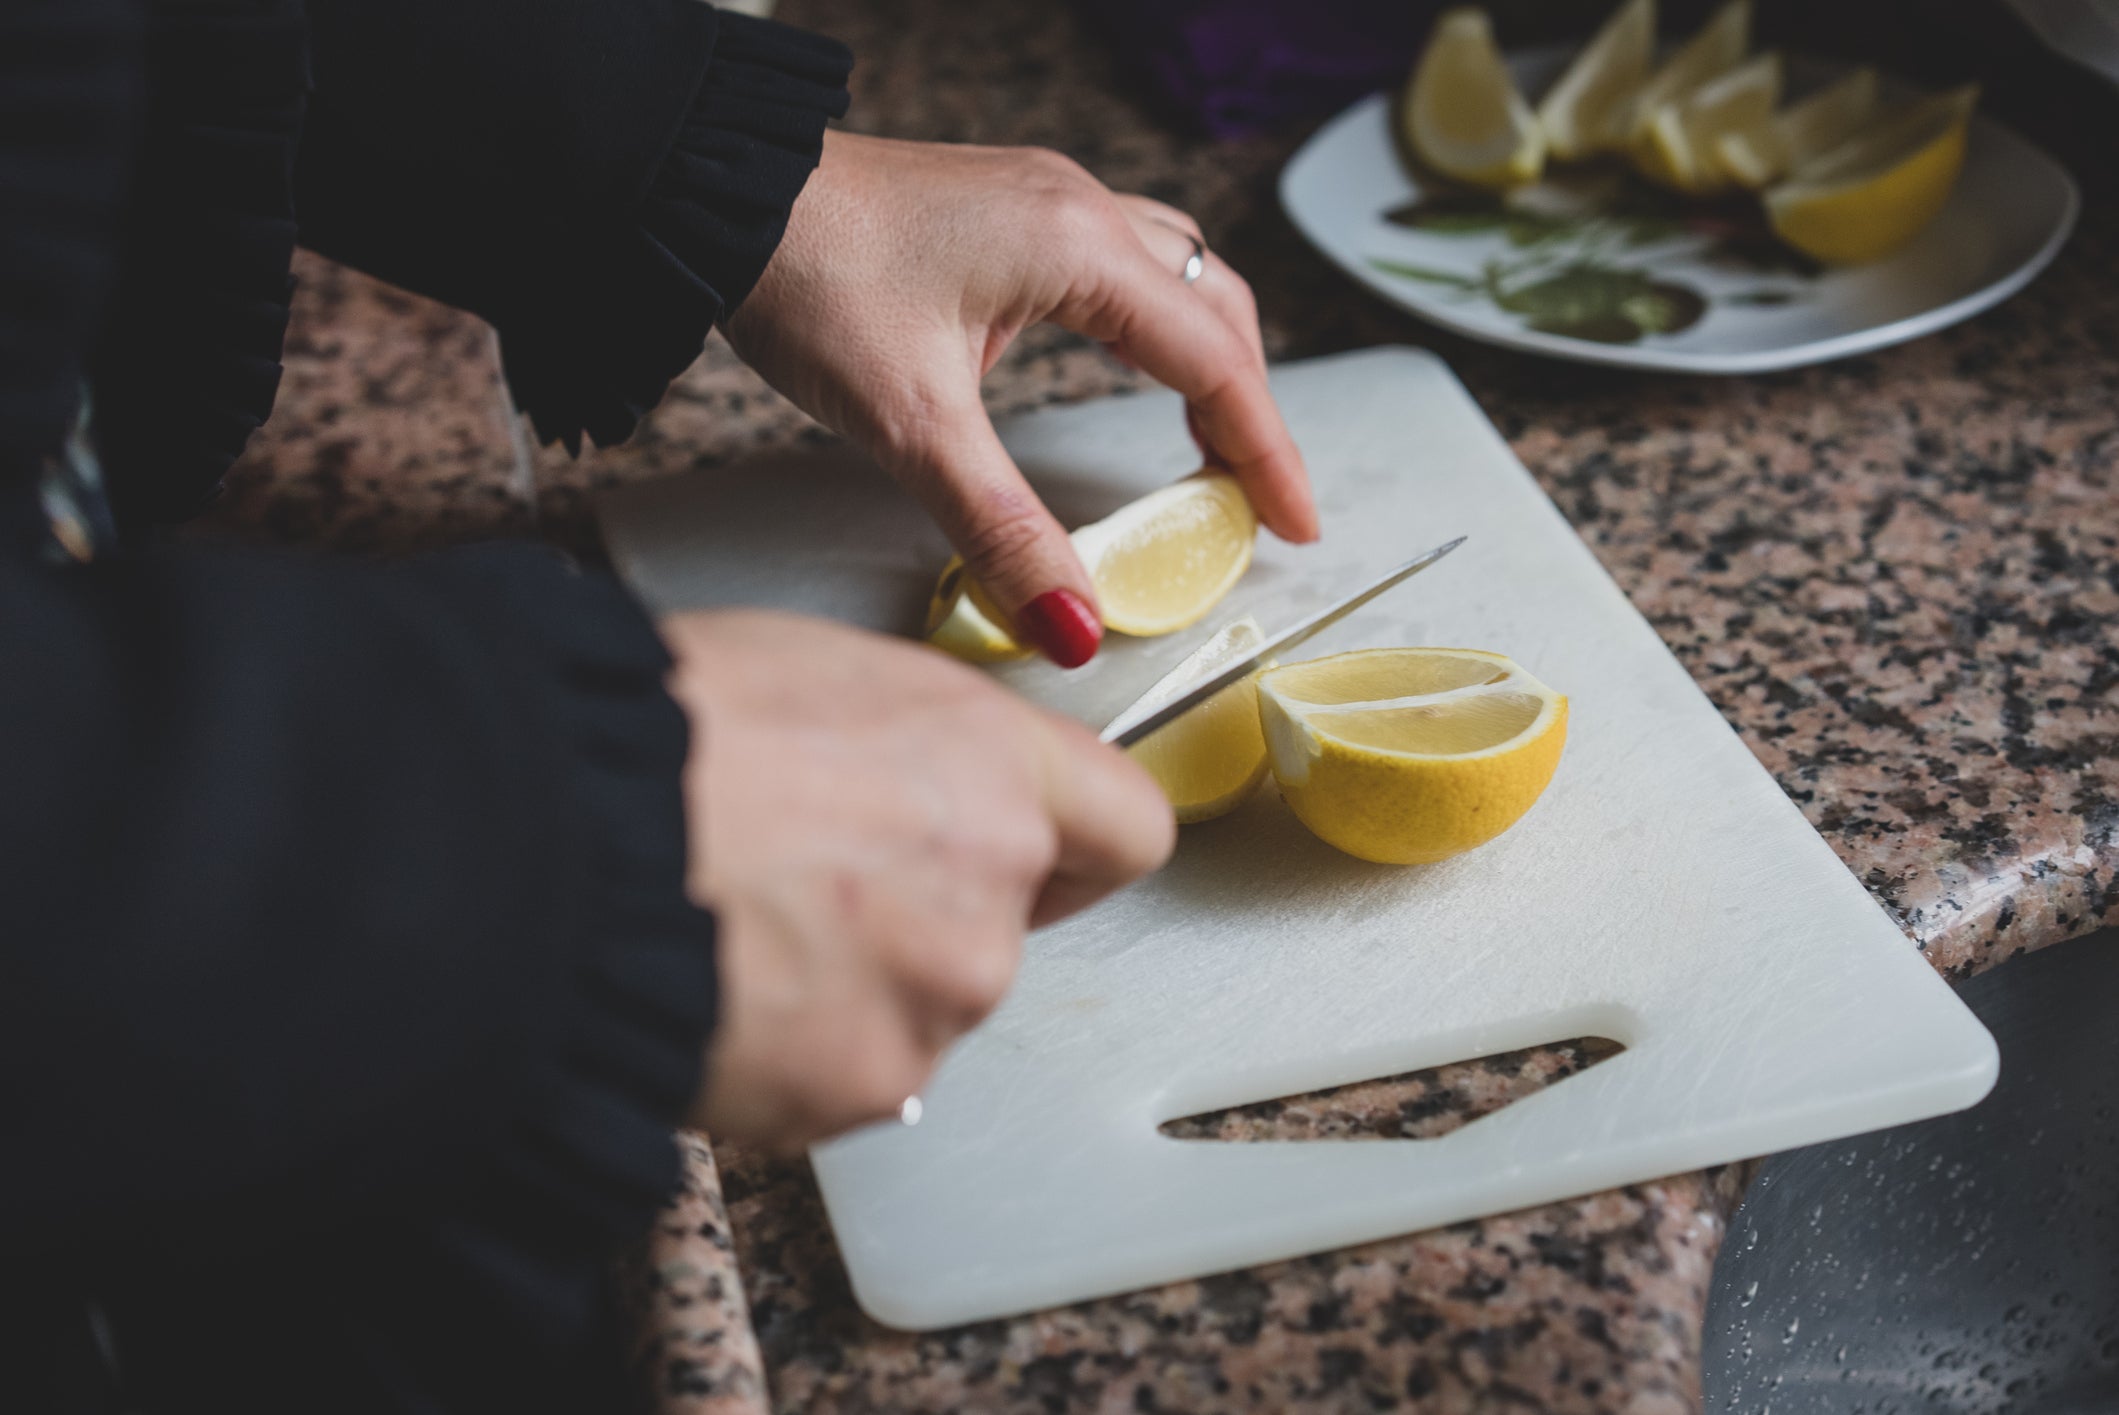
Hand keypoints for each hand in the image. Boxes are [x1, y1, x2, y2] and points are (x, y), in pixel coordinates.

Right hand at [660, 610, 1174, 1151]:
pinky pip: (848, 1078)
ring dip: (853, 989)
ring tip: (738, 934)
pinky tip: (720, 993)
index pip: (1125, 827)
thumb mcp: (806, 668)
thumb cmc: (645, 729)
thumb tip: (907, 768)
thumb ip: (908, 737)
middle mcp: (991, 888)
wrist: (539, 839)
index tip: (1039, 855)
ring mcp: (936, 1000)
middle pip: (1002, 928)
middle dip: (919, 917)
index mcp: (989, 764)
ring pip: (921, 1007)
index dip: (1076, 845)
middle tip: (800, 882)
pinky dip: (795, 1054)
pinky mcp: (866, 1087)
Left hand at [725, 131, 1317, 667]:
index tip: (1293, 523)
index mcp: (1079, 249)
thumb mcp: (911, 424)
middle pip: (1214, 307)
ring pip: (1174, 273)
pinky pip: (1121, 259)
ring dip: (1207, 354)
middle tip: (1258, 495)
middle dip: (1248, 405)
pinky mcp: (1005, 205)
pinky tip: (1125, 358)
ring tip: (1211, 438)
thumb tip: (1074, 624)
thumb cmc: (805, 276)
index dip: (1265, 452)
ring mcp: (1043, 196)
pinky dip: (1152, 321)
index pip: (1215, 362)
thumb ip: (1002, 531)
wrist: (716, 190)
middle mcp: (1078, 207)